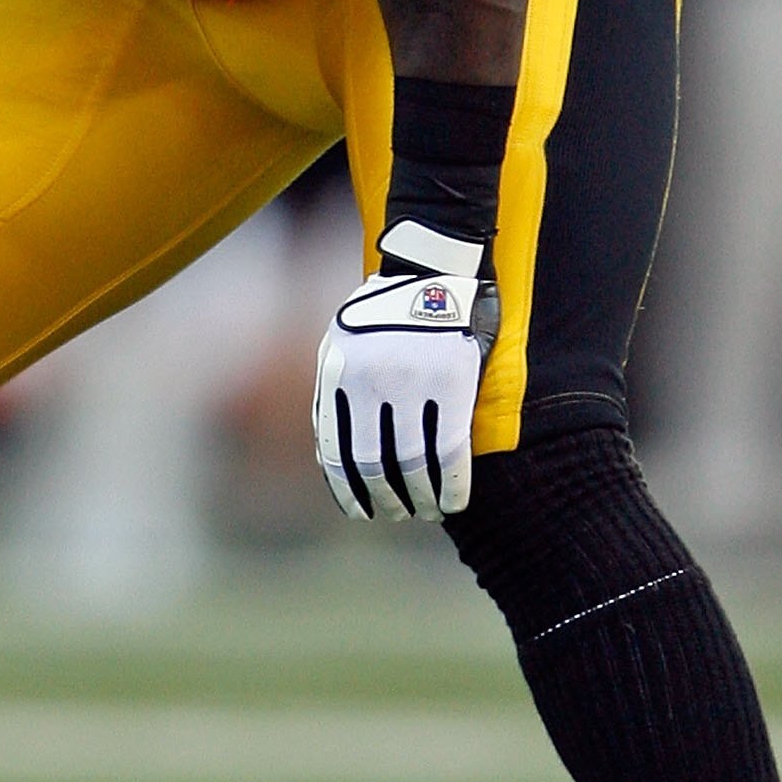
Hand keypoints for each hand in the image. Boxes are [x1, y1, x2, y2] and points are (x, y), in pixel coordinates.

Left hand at [313, 218, 499, 522]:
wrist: (434, 269)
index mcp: (337, 373)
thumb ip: (332, 396)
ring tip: (425, 510)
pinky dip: (450, 482)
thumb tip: (329, 460)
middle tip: (396, 513)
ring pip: (412, 462)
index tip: (360, 511)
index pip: (337, 450)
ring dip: (419, 497)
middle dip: (385, 498)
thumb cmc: (383, 315)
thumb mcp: (340, 345)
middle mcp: (370, 381)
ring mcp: (412, 382)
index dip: (348, 490)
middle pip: (374, 463)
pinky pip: (449, 449)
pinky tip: (453, 499)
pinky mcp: (451, 382)